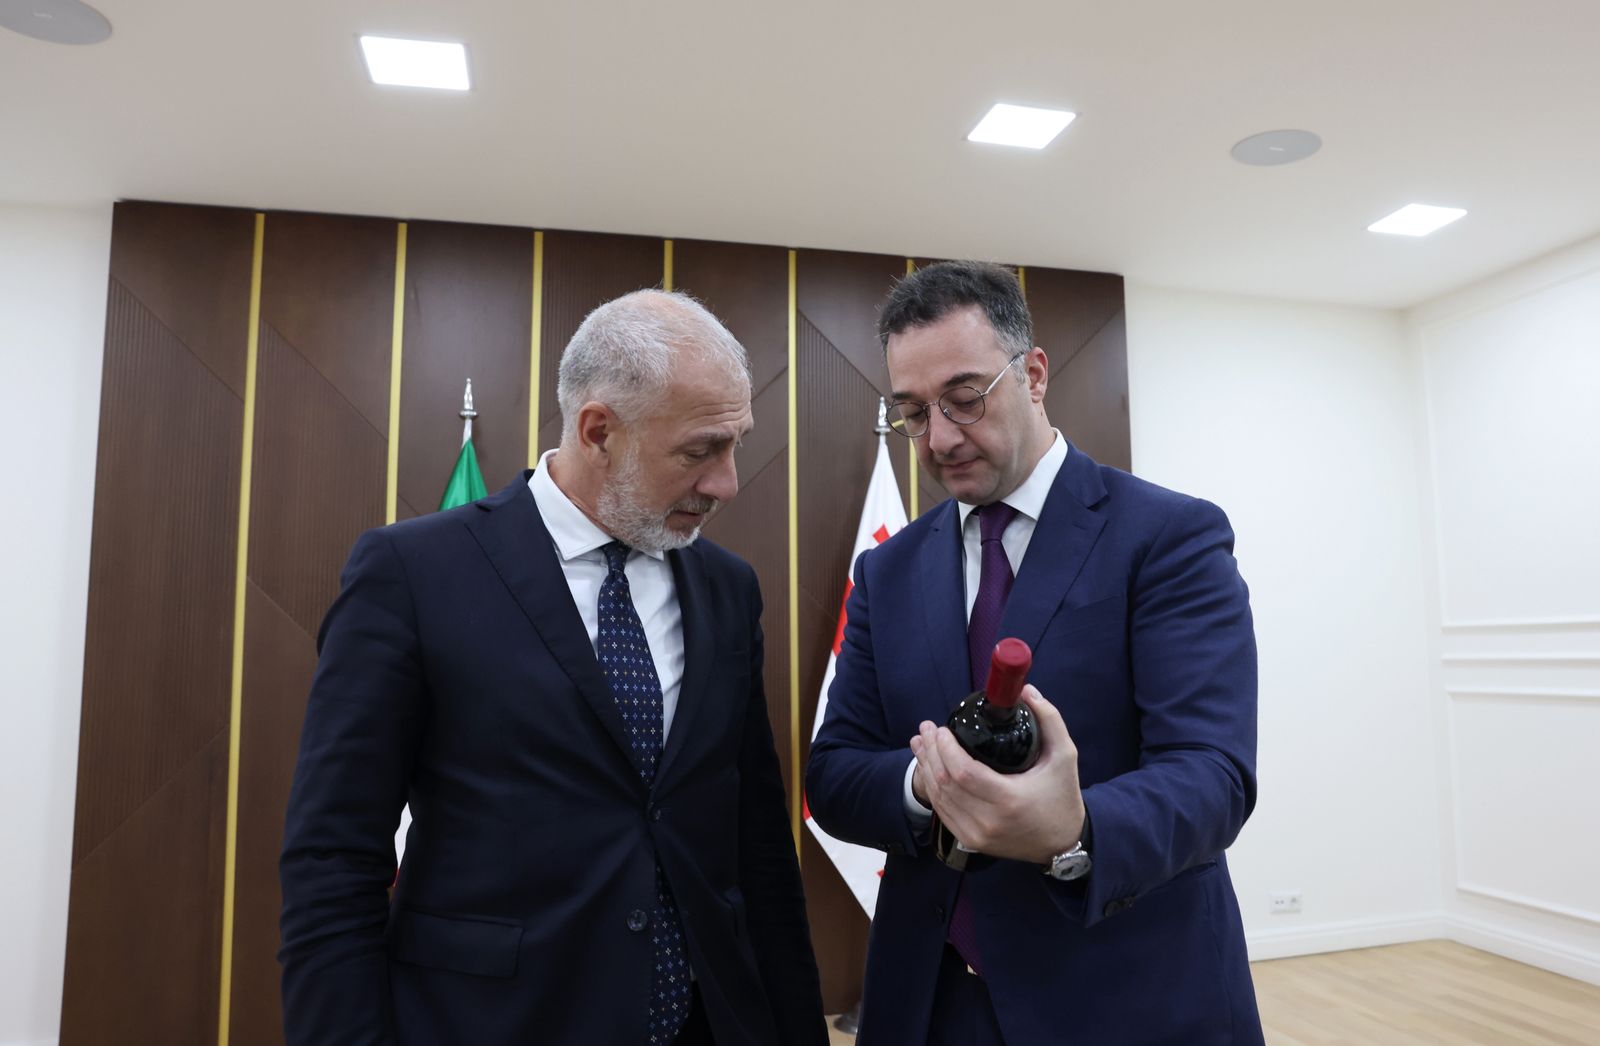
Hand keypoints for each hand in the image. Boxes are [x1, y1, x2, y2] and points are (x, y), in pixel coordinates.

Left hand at [909, 685, 1084, 862]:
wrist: (1062, 843)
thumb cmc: (1062, 797)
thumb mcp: (1065, 756)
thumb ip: (1049, 720)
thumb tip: (1026, 691)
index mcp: (1009, 799)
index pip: (963, 772)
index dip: (946, 749)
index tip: (941, 729)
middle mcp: (988, 821)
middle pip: (945, 783)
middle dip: (930, 752)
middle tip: (926, 729)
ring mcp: (976, 835)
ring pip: (939, 798)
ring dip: (926, 768)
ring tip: (920, 743)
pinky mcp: (971, 842)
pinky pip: (943, 813)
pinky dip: (932, 789)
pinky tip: (928, 769)